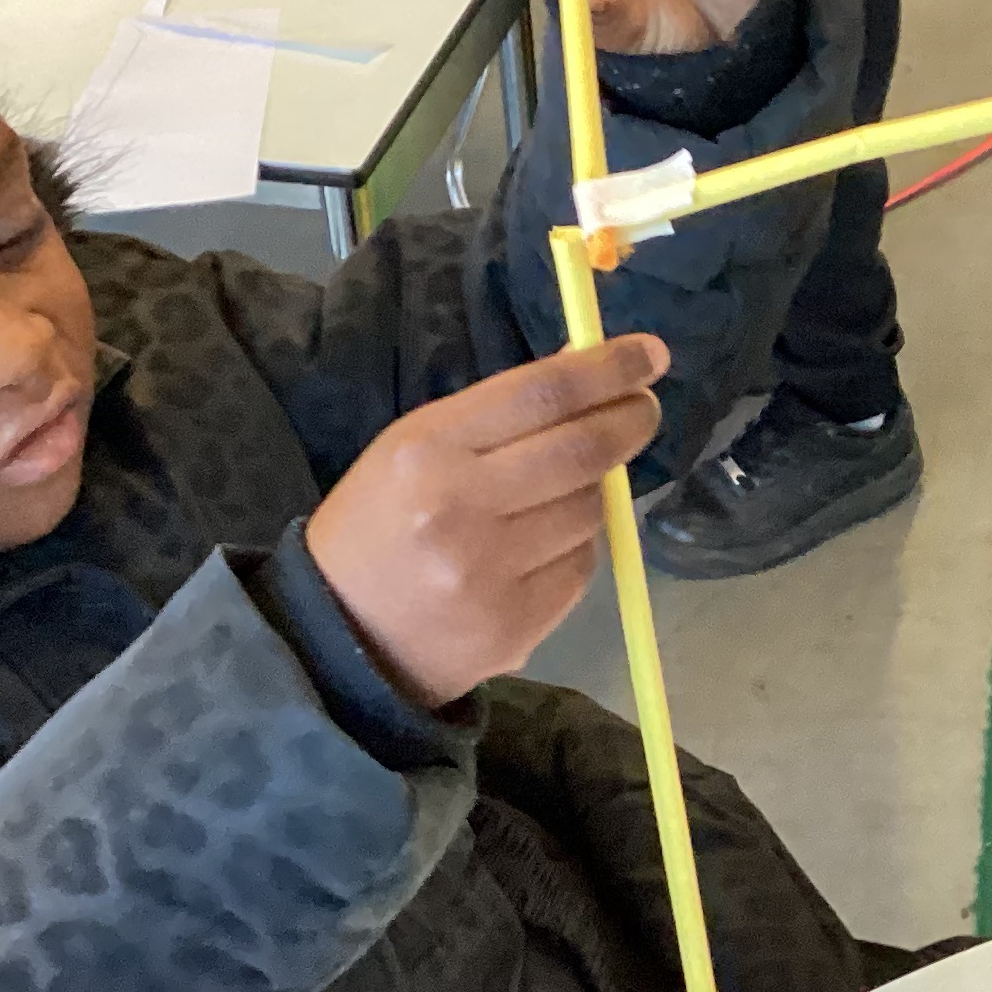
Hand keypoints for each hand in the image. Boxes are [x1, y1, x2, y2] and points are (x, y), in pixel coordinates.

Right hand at [308, 334, 669, 707]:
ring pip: (589, 511)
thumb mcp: (415, 449)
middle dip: (629, 420)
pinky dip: (578, 545)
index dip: (608, 369)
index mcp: (426, 450)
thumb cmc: (380, 525)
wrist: (342, 637)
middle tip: (644, 409)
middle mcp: (459, 509)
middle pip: (581, 449)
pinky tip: (547, 544)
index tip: (649, 354)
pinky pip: (580, 567)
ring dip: (595, 490)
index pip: (542, 394)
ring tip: (567, 489)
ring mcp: (489, 574)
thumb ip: (498, 414)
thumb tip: (589, 370)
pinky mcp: (515, 625)